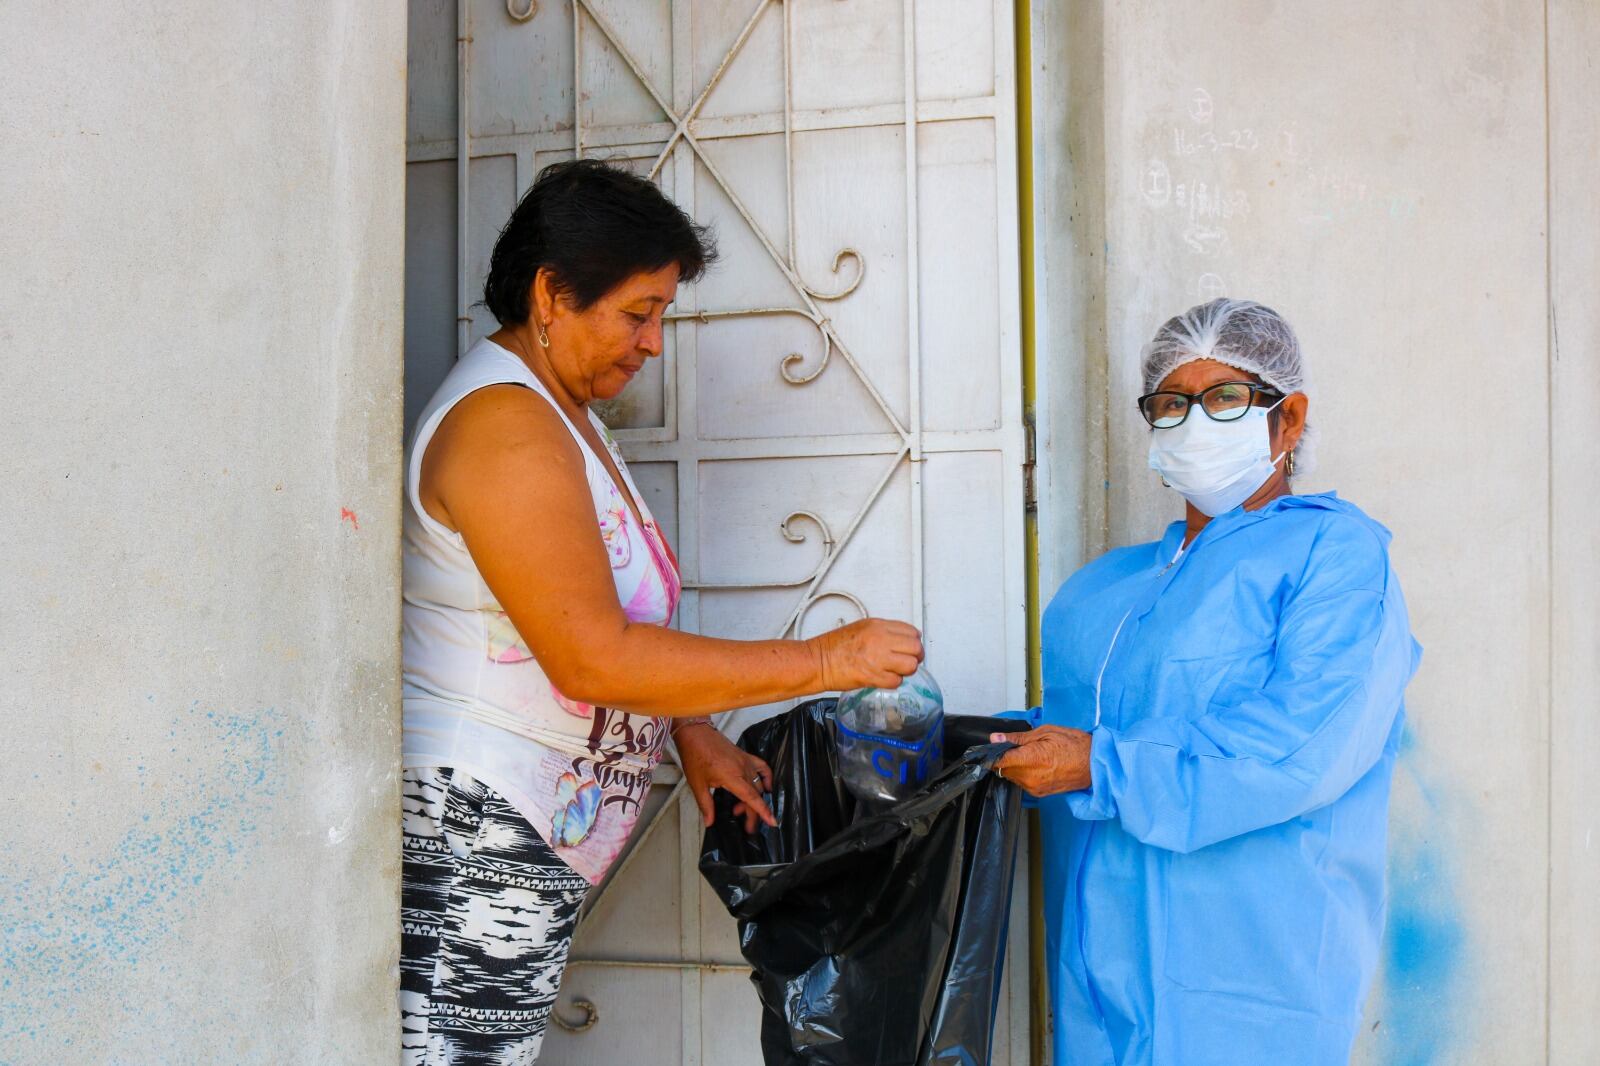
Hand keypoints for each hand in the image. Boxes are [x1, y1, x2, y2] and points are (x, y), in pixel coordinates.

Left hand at [674, 721, 775, 832]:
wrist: (695, 734)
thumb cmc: (694, 757)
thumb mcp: (697, 784)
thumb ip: (706, 805)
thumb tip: (709, 822)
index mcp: (732, 776)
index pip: (751, 797)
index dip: (762, 811)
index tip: (773, 821)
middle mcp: (743, 768)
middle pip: (755, 794)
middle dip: (753, 812)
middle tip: (747, 826)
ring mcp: (746, 761)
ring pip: (758, 784)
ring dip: (753, 798)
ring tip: (739, 809)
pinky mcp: (746, 755)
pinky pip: (762, 767)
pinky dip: (766, 777)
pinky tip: (765, 786)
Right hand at [808, 618, 923, 690]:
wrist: (818, 661)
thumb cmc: (834, 646)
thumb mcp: (862, 628)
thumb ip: (884, 632)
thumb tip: (902, 639)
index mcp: (878, 626)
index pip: (912, 632)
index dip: (914, 642)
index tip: (909, 648)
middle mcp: (880, 640)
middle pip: (916, 648)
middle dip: (914, 656)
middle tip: (907, 661)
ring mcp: (878, 658)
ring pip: (911, 665)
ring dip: (905, 670)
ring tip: (895, 670)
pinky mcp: (873, 676)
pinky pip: (896, 681)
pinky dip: (892, 682)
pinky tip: (883, 678)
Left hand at [990, 725, 1093, 796]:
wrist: (1095, 764)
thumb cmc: (1075, 745)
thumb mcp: (1045, 732)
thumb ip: (1018, 738)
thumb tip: (996, 738)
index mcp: (1031, 760)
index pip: (998, 761)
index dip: (992, 753)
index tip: (992, 746)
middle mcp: (1030, 778)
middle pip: (1003, 769)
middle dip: (1004, 757)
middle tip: (1017, 745)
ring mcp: (1034, 788)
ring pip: (1011, 776)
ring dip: (1014, 765)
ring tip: (1030, 754)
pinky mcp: (1039, 794)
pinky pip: (1022, 782)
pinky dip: (1023, 773)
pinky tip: (1035, 763)